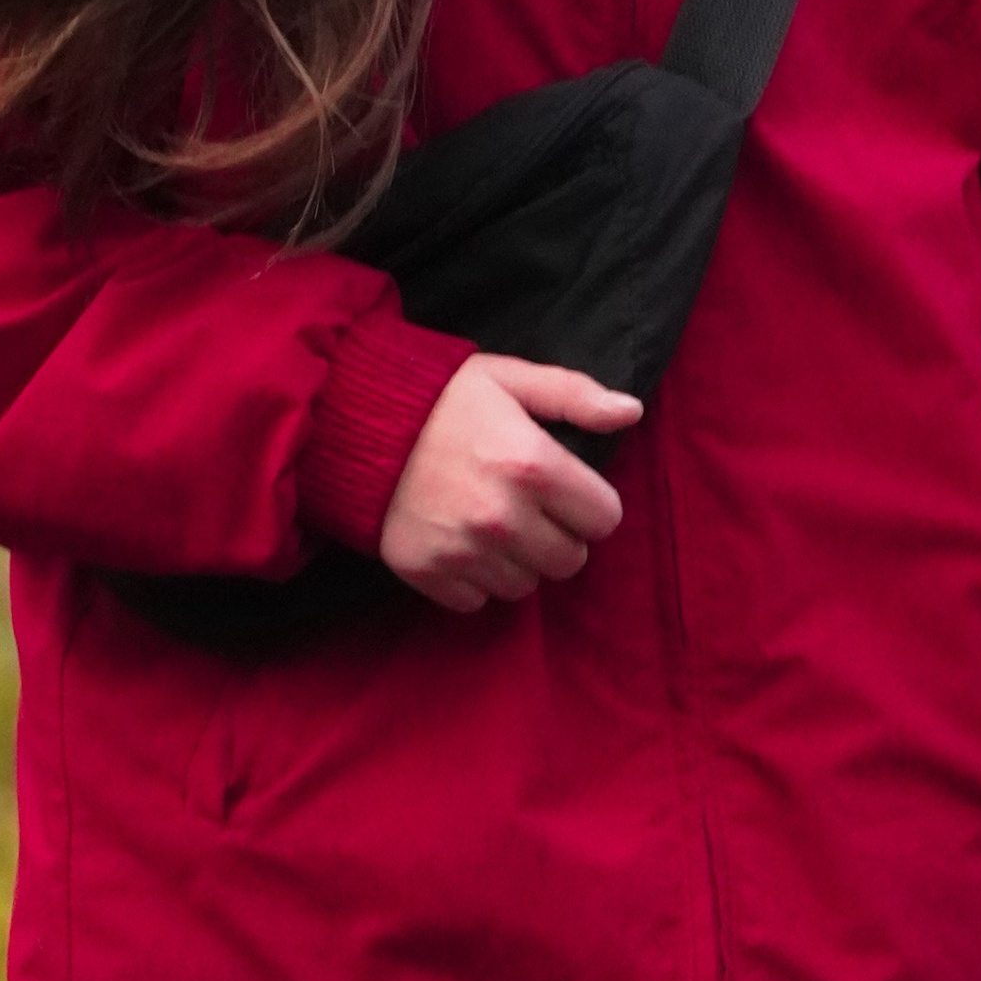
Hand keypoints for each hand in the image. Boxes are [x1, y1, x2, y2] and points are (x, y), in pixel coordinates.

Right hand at [379, 357, 642, 614]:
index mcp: (532, 464)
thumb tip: (630, 411)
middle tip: (530, 507)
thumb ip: (574, 395)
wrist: (350, 420)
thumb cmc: (438, 395)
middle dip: (558, 535)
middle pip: (569, 560)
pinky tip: (461, 540)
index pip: (604, 518)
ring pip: (526, 586)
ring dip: (518, 560)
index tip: (568, 490)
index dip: (591, 503)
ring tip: (492, 521)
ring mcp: (463, 550)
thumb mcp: (509, 379)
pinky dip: (474, 578)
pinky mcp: (427, 572)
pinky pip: (477, 601)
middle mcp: (503, 516)